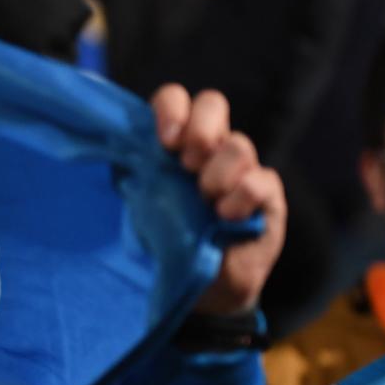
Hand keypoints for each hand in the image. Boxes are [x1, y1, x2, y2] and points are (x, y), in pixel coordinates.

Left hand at [153, 85, 285, 315]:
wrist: (202, 285)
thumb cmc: (170, 241)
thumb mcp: (142, 205)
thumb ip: (135, 174)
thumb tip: (117, 147)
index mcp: (178, 143)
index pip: (176, 99)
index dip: (171, 108)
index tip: (163, 142)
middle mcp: (212, 148)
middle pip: (213, 103)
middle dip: (199, 130)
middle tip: (186, 165)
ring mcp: (243, 169)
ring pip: (238, 145)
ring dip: (216, 174)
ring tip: (205, 201)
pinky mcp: (267, 196)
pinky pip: (260, 181)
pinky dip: (241, 197)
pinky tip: (226, 217)